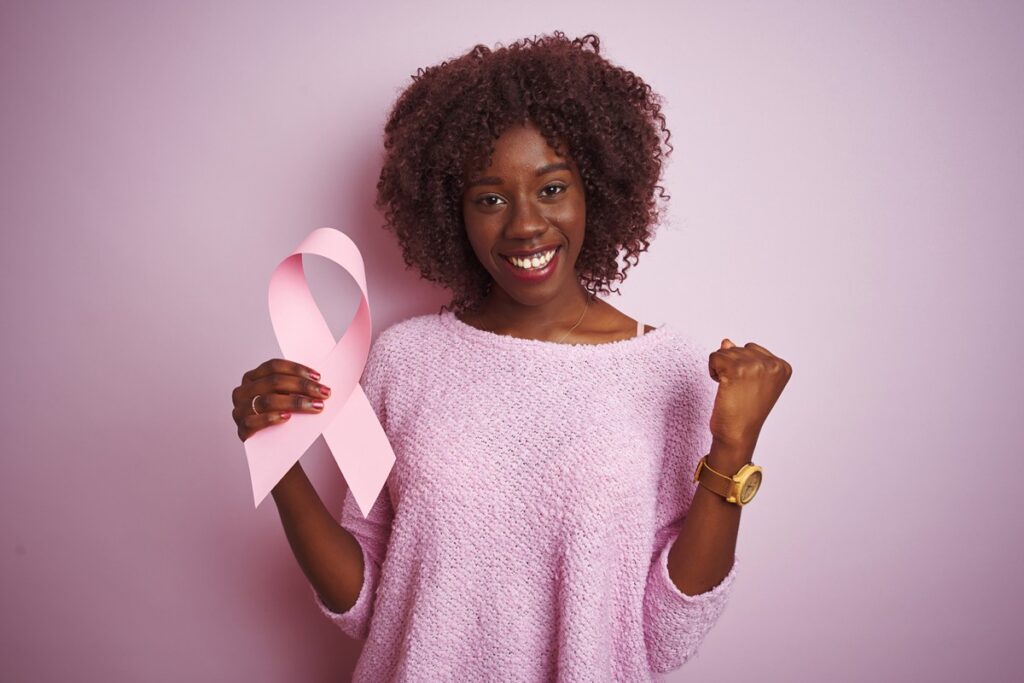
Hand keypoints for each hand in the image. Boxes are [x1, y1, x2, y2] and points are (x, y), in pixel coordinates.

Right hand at [230, 358, 331, 442]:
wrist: (273, 447)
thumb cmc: (279, 415)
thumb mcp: (284, 396)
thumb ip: (293, 387)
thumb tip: (317, 382)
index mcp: (251, 378)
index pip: (273, 366)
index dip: (296, 369)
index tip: (317, 377)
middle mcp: (242, 392)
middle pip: (273, 382)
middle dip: (302, 386)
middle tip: (323, 393)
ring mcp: (239, 410)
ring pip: (267, 401)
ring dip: (295, 402)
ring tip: (315, 406)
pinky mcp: (242, 429)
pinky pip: (254, 421)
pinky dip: (272, 418)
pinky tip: (287, 417)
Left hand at [707, 339, 791, 460]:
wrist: (738, 434)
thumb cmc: (744, 410)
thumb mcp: (749, 380)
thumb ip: (741, 357)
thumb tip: (726, 341)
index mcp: (782, 366)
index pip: (751, 349)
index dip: (743, 367)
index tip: (749, 387)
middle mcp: (772, 364)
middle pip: (737, 348)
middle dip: (731, 367)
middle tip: (738, 390)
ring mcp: (755, 366)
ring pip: (724, 351)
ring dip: (721, 369)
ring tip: (732, 389)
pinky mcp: (736, 369)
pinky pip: (714, 357)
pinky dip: (712, 371)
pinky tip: (722, 386)